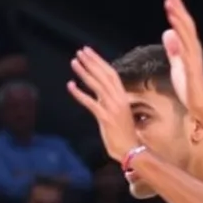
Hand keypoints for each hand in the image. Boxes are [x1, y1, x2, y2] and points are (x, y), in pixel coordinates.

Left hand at [66, 47, 139, 162]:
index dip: (99, 61)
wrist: (131, 150)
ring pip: (97, 85)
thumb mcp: (118, 113)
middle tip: (80, 51)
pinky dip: (79, 93)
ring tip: (74, 62)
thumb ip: (109, 102)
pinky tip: (70, 86)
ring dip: (84, 72)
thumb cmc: (125, 134)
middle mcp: (118, 99)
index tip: (89, 52)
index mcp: (122, 97)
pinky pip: (90, 103)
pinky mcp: (105, 118)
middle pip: (104, 75)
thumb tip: (98, 94)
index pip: (111, 73)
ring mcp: (112, 108)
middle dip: (92, 61)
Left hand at [162, 0, 202, 116]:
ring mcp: (194, 58)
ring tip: (170, 3)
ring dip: (179, 18)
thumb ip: (174, 50)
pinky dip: (180, 36)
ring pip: (187, 33)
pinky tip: (172, 27)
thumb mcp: (177, 66)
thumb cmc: (190, 90)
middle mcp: (194, 50)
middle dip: (179, 9)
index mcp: (190, 50)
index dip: (178, 12)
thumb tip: (167, 33)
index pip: (184, 27)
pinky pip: (185, 48)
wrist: (201, 107)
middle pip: (187, 25)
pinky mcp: (192, 67)